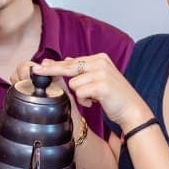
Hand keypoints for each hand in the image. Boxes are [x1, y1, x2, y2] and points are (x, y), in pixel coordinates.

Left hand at [30, 55, 149, 131]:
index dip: (55, 65)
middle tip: (36, 70)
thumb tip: (66, 59)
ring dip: (81, 95)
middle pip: (69, 67)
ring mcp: (101, 73)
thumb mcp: (100, 78)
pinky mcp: (101, 85)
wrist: (132, 110)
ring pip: (73, 84)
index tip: (41, 65)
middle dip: (51, 70)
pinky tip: (96, 102)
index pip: (72, 61)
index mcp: (100, 58)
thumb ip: (84, 69)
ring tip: (93, 99)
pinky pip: (80, 93)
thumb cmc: (115, 96)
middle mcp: (100, 63)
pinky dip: (85, 101)